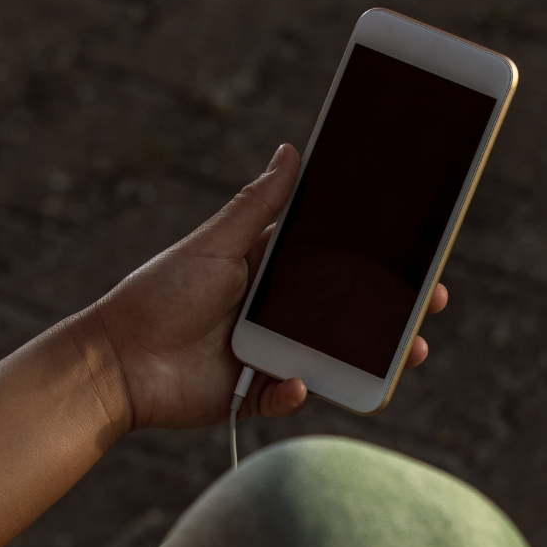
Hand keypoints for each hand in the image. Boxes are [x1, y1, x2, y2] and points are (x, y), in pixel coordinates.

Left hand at [88, 144, 447, 431]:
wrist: (116, 360)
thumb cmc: (158, 294)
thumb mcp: (214, 244)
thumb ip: (257, 205)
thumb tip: (291, 150)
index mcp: (267, 272)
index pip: (332, 262)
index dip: (374, 260)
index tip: (416, 254)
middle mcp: (272, 313)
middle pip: (343, 311)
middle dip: (389, 310)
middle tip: (430, 304)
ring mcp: (265, 355)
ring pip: (329, 356)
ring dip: (368, 356)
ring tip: (408, 352)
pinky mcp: (251, 395)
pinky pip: (287, 396)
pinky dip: (295, 391)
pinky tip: (297, 381)